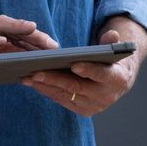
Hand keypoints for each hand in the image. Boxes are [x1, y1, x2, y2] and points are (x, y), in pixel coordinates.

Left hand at [21, 17, 146, 117]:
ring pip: (66, 96)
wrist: (117, 83)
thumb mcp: (114, 50)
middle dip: (55, 80)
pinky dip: (48, 92)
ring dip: (46, 87)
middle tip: (37, 72)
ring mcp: (93, 106)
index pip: (102, 75)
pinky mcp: (83, 110)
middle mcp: (105, 96)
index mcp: (116, 80)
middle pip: (77, 87)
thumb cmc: (111, 61)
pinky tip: (35, 83)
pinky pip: (63, 101)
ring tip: (29, 78)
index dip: (88, 70)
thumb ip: (112, 41)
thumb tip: (112, 34)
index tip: (73, 65)